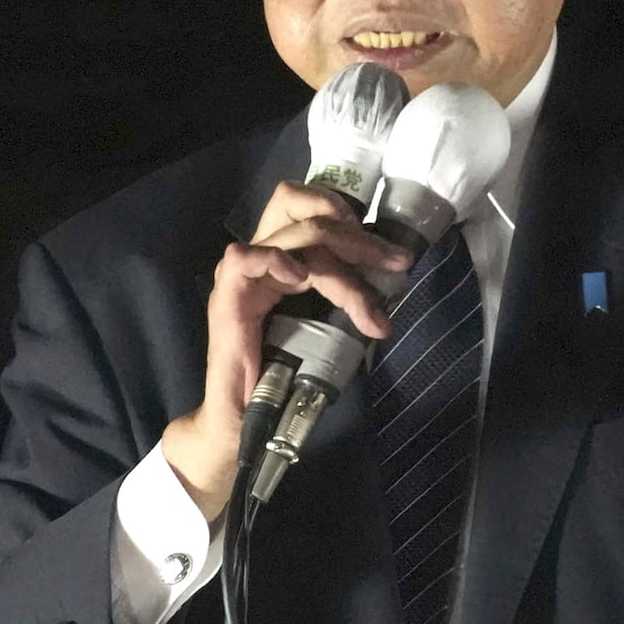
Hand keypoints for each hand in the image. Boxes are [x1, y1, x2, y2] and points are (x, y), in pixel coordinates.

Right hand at [162, 180, 413, 519]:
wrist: (246, 417)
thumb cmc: (287, 372)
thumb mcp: (329, 320)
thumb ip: (347, 290)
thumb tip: (395, 273)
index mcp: (287, 255)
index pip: (313, 206)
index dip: (353, 216)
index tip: (393, 251)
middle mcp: (265, 256)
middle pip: (309, 214)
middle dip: (361, 239)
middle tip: (396, 264)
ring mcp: (244, 275)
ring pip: (295, 240)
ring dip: (341, 271)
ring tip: (368, 309)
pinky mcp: (227, 298)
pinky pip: (245, 259)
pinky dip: (273, 260)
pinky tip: (297, 277)